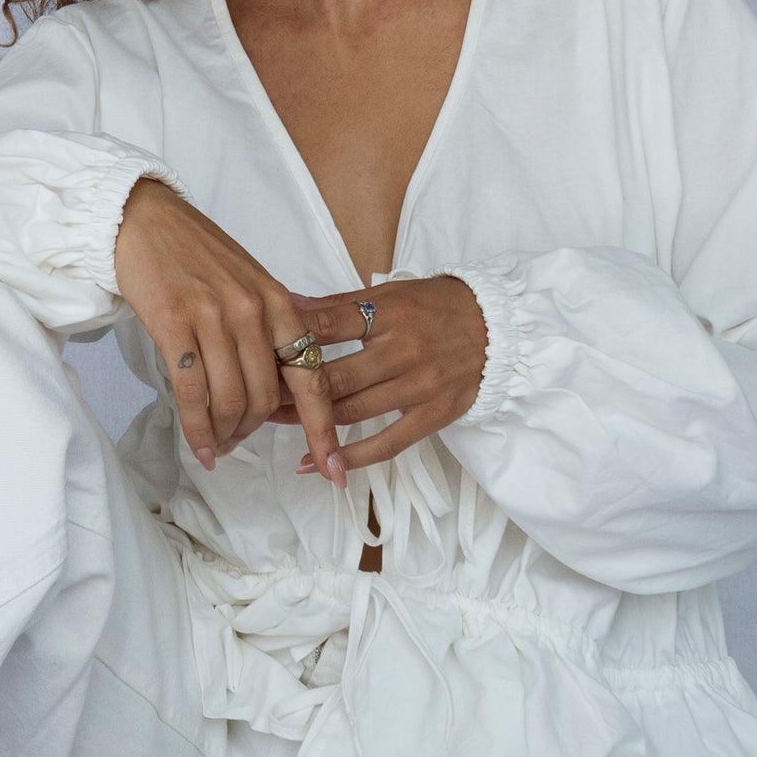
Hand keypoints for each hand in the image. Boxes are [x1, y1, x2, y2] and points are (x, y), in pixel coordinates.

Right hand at [112, 178, 346, 483]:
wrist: (146, 219)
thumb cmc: (198, 254)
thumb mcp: (251, 284)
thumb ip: (270, 329)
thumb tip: (284, 383)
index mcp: (280, 303)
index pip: (311, 378)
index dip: (323, 430)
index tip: (334, 471)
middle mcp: (253, 311)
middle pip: (265, 399)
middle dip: (251, 433)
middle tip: (235, 444)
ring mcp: (213, 317)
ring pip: (230, 400)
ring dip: (223, 434)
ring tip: (215, 445)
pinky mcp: (173, 323)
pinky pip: (191, 392)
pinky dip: (196, 428)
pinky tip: (198, 445)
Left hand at [264, 275, 487, 474]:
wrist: (501, 327)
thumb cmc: (438, 306)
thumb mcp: (390, 292)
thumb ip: (338, 306)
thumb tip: (286, 305)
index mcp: (390, 312)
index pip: (327, 327)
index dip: (287, 342)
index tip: (256, 353)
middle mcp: (404, 350)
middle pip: (333, 376)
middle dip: (288, 389)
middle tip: (255, 394)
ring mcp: (420, 386)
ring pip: (352, 412)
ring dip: (309, 421)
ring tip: (273, 421)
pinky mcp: (434, 415)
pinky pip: (388, 444)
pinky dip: (351, 457)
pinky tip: (320, 464)